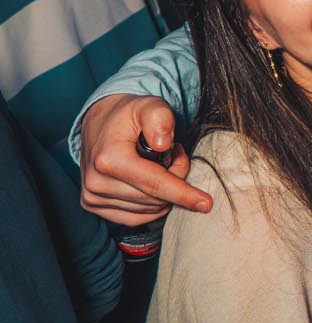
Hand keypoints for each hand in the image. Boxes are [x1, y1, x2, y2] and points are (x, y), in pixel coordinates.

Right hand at [80, 94, 211, 224]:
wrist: (99, 124)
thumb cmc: (129, 115)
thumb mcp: (148, 105)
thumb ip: (160, 117)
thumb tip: (163, 144)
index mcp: (108, 159)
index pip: (154, 184)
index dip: (182, 193)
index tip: (206, 204)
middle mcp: (96, 182)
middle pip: (155, 198)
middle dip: (175, 180)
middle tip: (172, 154)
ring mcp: (93, 197)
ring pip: (148, 210)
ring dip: (163, 192)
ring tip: (157, 164)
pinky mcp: (94, 206)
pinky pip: (136, 217)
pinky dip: (151, 204)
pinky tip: (148, 183)